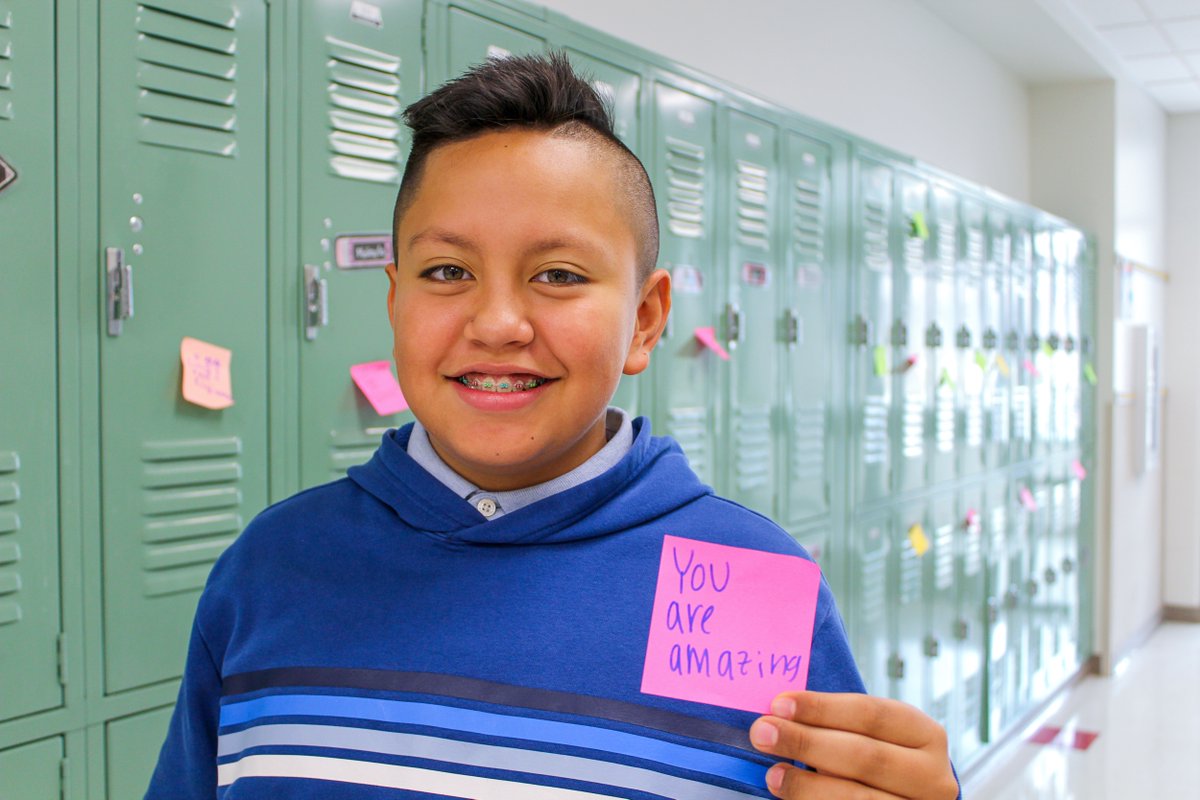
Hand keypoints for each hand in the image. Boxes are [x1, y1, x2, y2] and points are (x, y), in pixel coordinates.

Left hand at [748, 691, 958, 798]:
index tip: (779, 704)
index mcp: (926, 735)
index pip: (871, 714)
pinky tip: (793, 799)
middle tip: (763, 733)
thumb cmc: (878, 763)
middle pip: (865, 756)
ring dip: (808, 786)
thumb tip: (778, 715)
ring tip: (773, 775)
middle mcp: (933, 776)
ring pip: (859, 798)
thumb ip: (836, 727)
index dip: (822, 708)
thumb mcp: (871, 738)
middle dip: (807, 742)